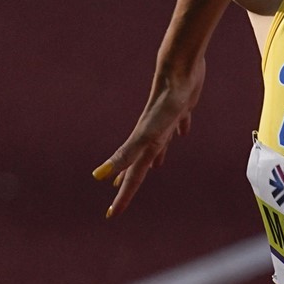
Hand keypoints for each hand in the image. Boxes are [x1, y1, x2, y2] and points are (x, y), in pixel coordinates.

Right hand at [91, 52, 204, 217]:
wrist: (178, 68)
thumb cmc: (165, 103)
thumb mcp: (147, 135)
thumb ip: (126, 155)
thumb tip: (100, 175)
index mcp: (145, 145)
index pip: (133, 177)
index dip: (123, 197)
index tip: (112, 215)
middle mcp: (152, 136)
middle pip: (142, 164)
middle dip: (132, 182)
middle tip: (122, 196)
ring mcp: (166, 122)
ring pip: (159, 146)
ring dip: (155, 159)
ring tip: (156, 168)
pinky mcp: (180, 109)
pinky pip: (178, 125)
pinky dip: (180, 131)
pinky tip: (184, 132)